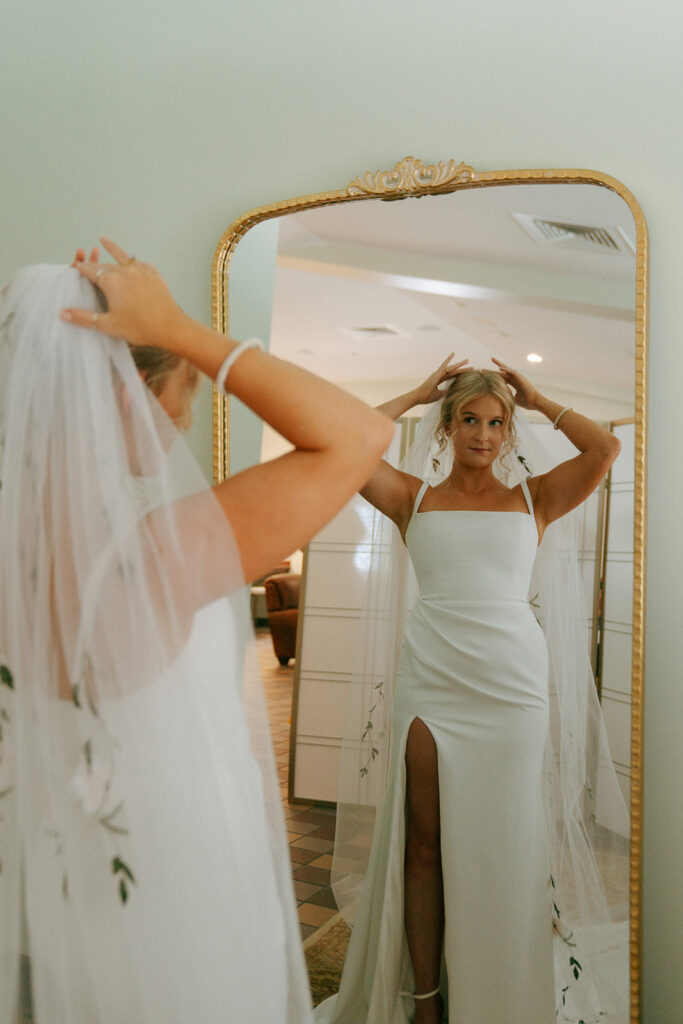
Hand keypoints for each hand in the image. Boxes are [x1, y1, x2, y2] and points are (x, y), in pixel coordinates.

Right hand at [61, 237, 187, 350]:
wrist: (171, 328)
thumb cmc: (140, 328)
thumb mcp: (108, 325)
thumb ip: (84, 317)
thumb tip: (62, 313)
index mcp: (111, 281)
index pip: (91, 270)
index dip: (81, 269)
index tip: (75, 267)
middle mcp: (126, 271)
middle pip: (105, 265)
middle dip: (95, 263)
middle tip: (86, 260)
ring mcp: (142, 272)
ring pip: (123, 258)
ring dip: (113, 249)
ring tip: (103, 240)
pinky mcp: (155, 276)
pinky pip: (142, 264)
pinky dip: (134, 261)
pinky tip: (133, 261)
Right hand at [415, 354, 470, 404]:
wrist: (418, 397)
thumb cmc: (426, 397)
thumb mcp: (439, 395)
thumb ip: (445, 391)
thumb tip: (452, 390)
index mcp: (439, 380)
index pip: (452, 377)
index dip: (459, 375)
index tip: (468, 374)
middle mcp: (439, 375)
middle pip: (453, 371)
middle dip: (462, 369)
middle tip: (472, 366)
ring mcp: (438, 374)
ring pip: (451, 367)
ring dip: (459, 364)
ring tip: (467, 360)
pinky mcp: (436, 374)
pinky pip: (444, 365)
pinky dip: (448, 359)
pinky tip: (453, 354)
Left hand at [491, 358, 539, 409]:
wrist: (535, 403)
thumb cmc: (527, 402)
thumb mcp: (515, 400)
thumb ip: (510, 396)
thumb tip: (503, 399)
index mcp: (515, 383)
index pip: (504, 378)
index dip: (496, 375)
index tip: (488, 374)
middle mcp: (517, 379)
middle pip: (505, 371)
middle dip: (497, 366)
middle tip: (490, 360)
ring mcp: (519, 377)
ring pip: (508, 369)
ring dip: (500, 364)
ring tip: (493, 359)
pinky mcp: (522, 378)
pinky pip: (513, 372)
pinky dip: (506, 370)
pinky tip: (499, 368)